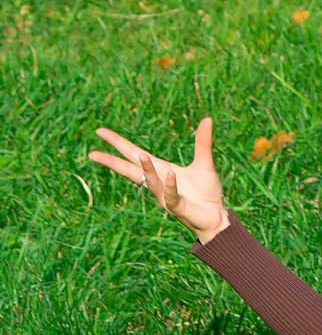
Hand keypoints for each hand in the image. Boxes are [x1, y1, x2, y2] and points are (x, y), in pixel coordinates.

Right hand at [88, 115, 228, 242]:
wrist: (217, 216)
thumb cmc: (206, 192)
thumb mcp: (203, 163)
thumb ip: (202, 142)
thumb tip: (207, 118)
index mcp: (160, 170)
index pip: (134, 154)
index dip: (118, 143)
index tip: (99, 131)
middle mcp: (158, 183)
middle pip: (130, 170)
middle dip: (112, 162)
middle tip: (92, 154)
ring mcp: (165, 197)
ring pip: (150, 182)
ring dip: (147, 169)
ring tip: (142, 155)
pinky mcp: (177, 207)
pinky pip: (170, 195)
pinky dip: (169, 185)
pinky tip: (171, 174)